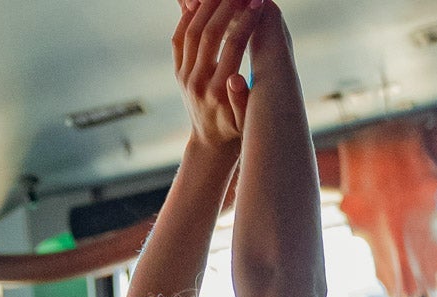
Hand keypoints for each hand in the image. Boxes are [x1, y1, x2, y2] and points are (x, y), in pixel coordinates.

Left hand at [174, 0, 263, 147]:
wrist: (209, 144)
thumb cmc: (235, 130)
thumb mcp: (246, 121)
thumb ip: (242, 101)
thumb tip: (236, 79)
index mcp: (218, 92)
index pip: (234, 46)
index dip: (247, 21)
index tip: (258, 4)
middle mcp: (198, 82)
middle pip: (210, 32)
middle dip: (227, 6)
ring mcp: (184, 76)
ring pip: (192, 30)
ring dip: (207, 6)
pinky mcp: (178, 72)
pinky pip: (179, 38)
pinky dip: (188, 18)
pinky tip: (200, 5)